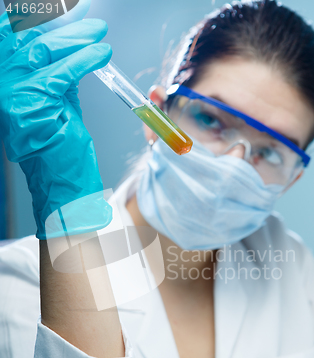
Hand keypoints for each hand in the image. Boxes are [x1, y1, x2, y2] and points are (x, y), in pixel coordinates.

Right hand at [0, 14, 112, 238]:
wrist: (61, 182)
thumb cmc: (58, 147)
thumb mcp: (53, 101)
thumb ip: (54, 74)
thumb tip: (69, 44)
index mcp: (5, 83)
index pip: (10, 37)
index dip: (31, 17)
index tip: (59, 7)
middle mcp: (2, 86)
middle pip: (28, 40)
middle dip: (63, 27)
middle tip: (92, 24)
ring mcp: (13, 93)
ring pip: (45, 51)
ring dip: (78, 40)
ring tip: (100, 36)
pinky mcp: (33, 102)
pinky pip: (63, 71)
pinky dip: (85, 59)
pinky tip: (101, 54)